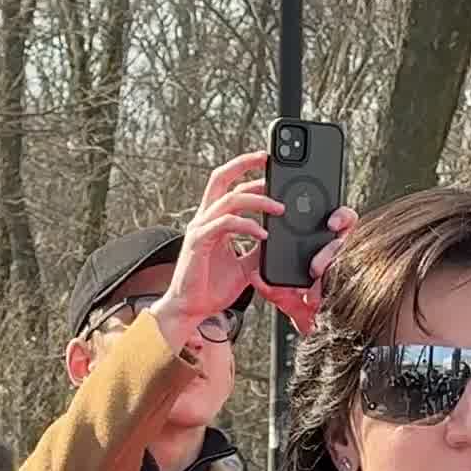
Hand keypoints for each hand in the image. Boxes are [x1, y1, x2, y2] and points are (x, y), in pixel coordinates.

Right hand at [152, 151, 348, 342]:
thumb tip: (279, 238)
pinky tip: (263, 235)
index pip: (229, 185)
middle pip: (221, 178)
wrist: (192, 310)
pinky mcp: (199, 243)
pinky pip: (225, 224)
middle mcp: (204, 219)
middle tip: (268, 160)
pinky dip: (247, 226)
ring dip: (257, 200)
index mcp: (213, 220)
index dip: (246, 170)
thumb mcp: (245, 265)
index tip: (269, 164)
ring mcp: (200, 229)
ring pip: (229, 199)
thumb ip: (259, 249)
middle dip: (244, 164)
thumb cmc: (212, 288)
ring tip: (279, 209)